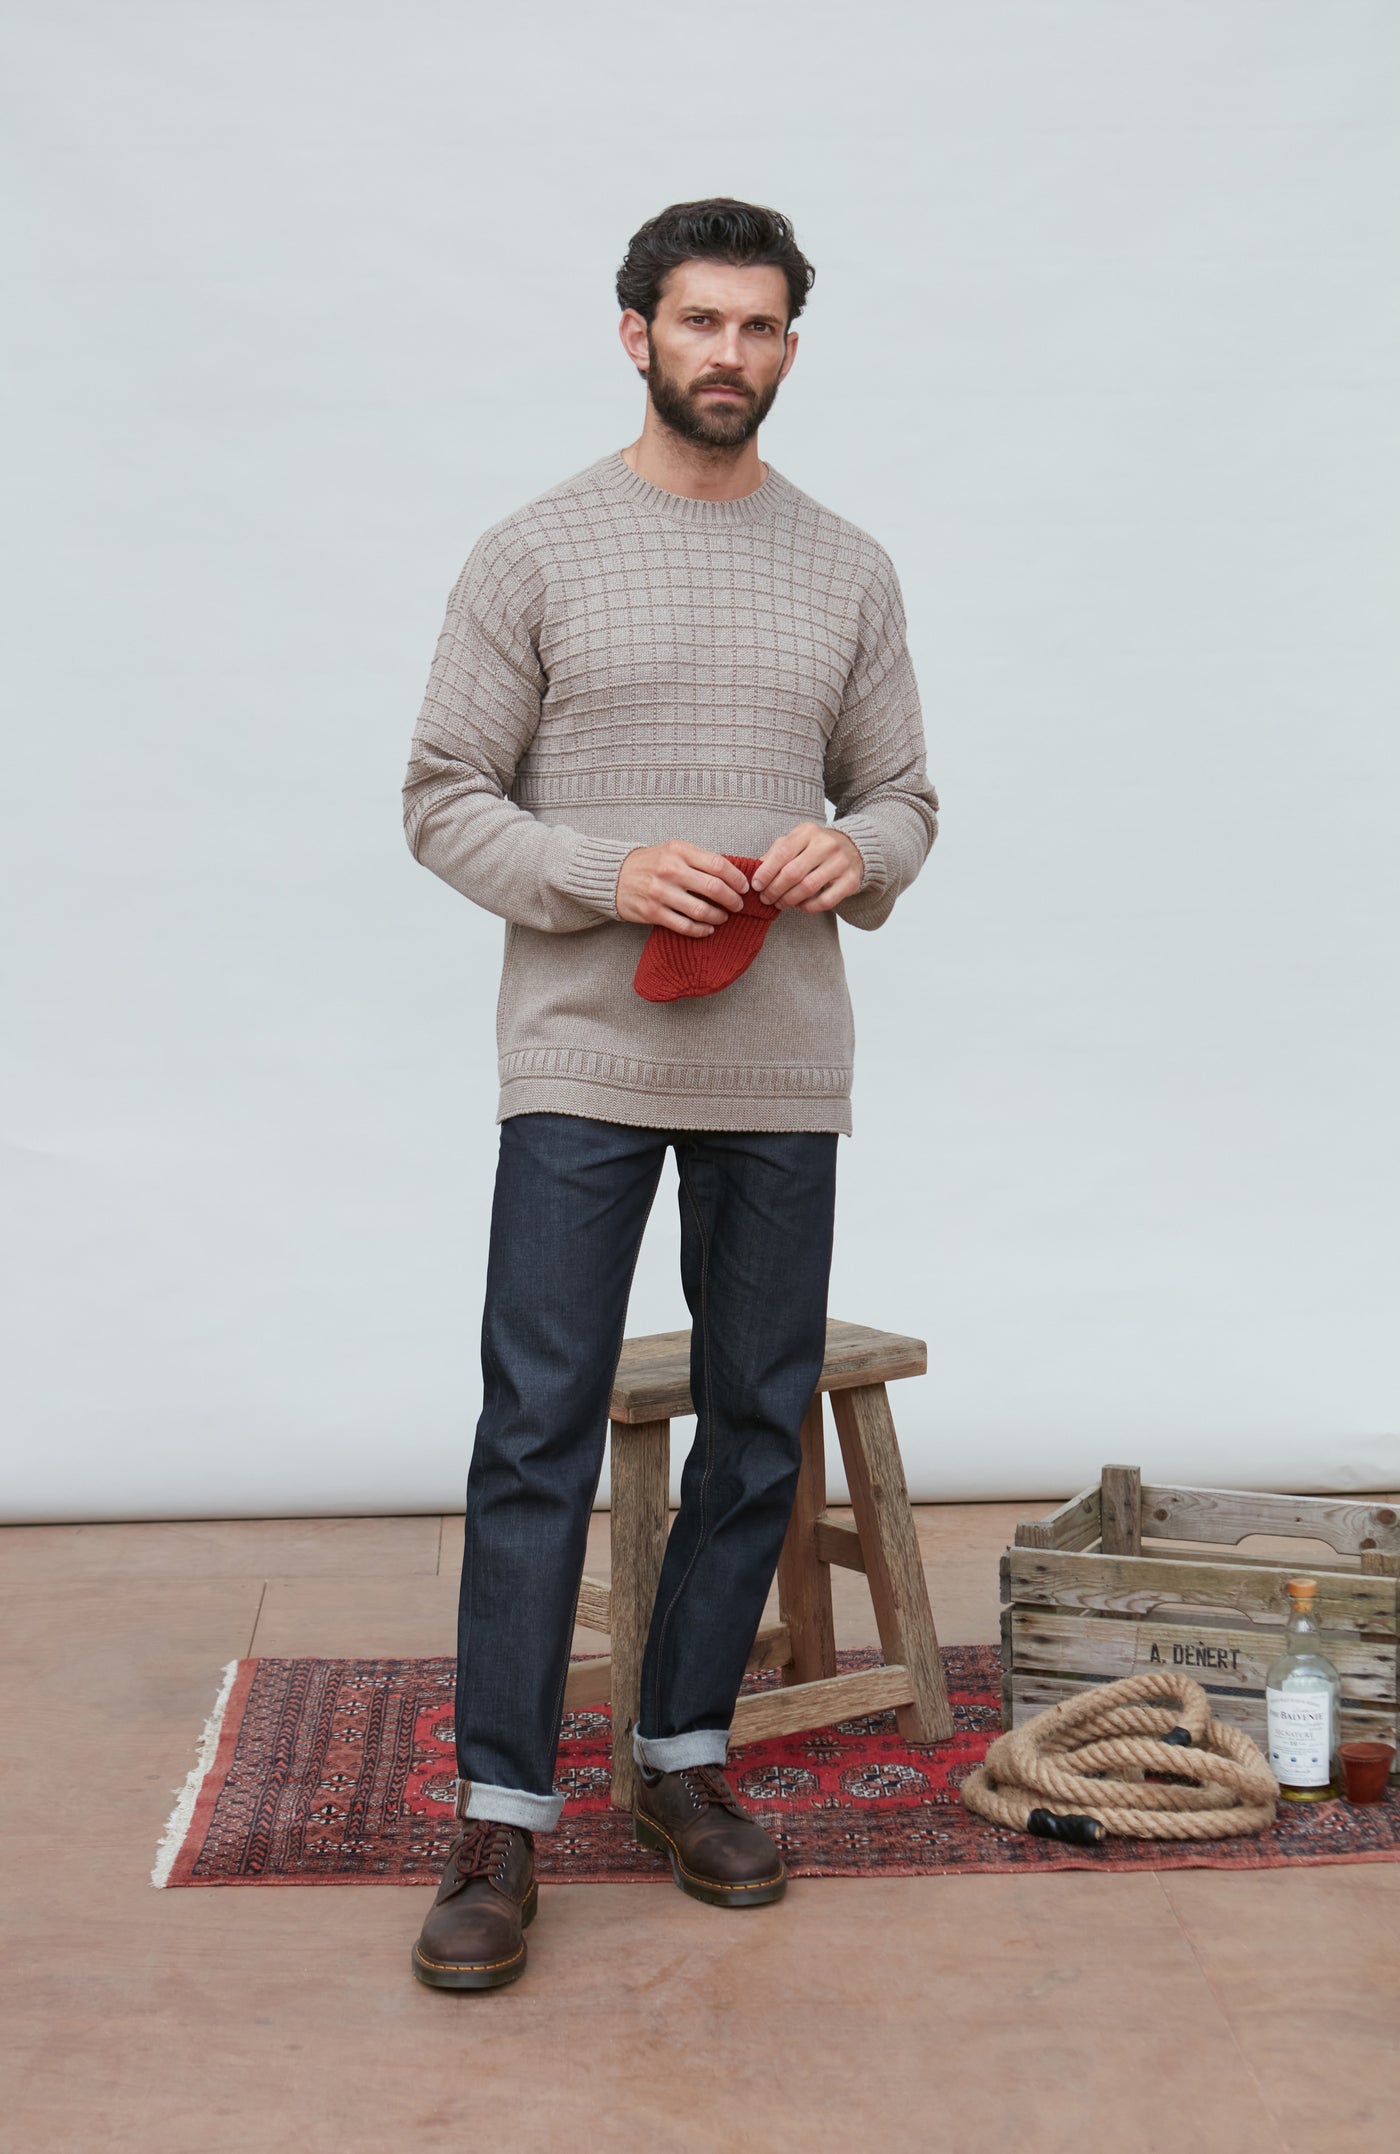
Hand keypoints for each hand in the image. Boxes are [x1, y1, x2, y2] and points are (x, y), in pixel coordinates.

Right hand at [616, 841, 749, 937]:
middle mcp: (670, 870)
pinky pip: (685, 926)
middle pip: (714, 888)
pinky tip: (708, 928)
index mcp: (679, 851)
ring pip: (701, 910)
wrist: (615, 876)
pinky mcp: (653, 913)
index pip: (718, 865)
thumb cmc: (652, 863)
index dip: (736, 878)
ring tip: (723, 917)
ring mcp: (660, 892)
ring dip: (718, 916)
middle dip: (732, 900)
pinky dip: (701, 930)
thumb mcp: (674, 850)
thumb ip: (700, 859)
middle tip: (738, 905)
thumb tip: (733, 874)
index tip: (744, 887)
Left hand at [750, 823, 864, 912]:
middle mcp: (826, 844)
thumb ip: (776, 854)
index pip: (783, 852)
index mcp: (808, 832)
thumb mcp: (796, 841)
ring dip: (789, 900)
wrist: (854, 848)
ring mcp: (840, 862)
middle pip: (793, 872)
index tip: (756, 886)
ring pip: (808, 887)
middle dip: (775, 889)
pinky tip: (800, 906)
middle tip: (766, 899)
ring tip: (780, 904)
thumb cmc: (817, 847)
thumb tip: (755, 873)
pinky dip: (808, 907)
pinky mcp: (851, 880)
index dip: (766, 872)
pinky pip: (825, 901)